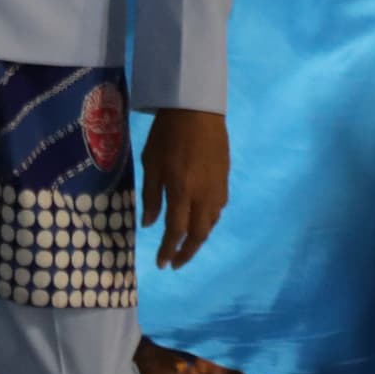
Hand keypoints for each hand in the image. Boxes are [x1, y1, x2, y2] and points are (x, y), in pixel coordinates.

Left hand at [140, 107, 228, 269]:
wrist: (196, 110)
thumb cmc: (166, 134)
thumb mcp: (150, 163)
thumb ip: (151, 196)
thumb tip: (149, 224)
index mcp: (181, 191)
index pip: (175, 231)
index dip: (168, 250)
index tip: (162, 264)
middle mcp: (203, 195)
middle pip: (198, 234)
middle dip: (187, 253)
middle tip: (176, 263)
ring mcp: (217, 188)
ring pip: (211, 224)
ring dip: (199, 239)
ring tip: (186, 246)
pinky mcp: (225, 179)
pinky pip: (218, 210)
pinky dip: (208, 222)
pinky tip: (201, 222)